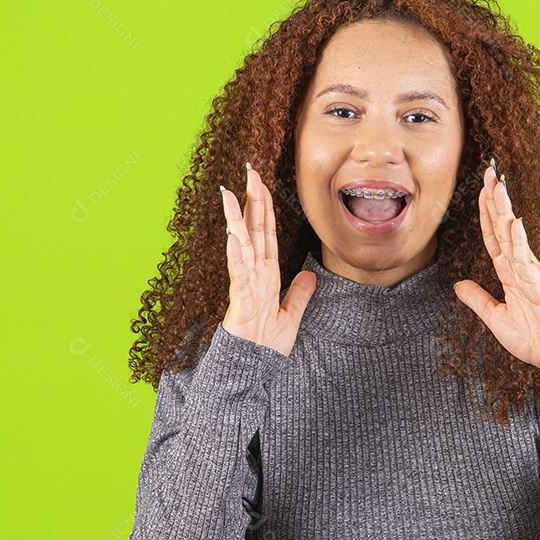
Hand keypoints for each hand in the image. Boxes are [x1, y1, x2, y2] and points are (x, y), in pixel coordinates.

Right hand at [220, 163, 315, 356]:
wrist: (253, 368)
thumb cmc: (266, 345)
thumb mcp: (291, 315)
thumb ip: (299, 294)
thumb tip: (310, 274)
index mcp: (268, 274)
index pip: (267, 233)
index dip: (265, 207)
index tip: (261, 182)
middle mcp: (255, 273)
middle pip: (254, 230)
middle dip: (252, 200)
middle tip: (249, 171)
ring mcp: (246, 284)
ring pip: (241, 244)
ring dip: (236, 218)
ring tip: (229, 193)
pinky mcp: (240, 300)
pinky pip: (238, 272)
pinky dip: (236, 254)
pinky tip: (233, 235)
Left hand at [453, 163, 539, 426]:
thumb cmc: (535, 340)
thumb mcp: (496, 318)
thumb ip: (479, 300)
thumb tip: (458, 286)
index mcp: (511, 273)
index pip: (494, 237)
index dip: (486, 214)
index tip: (481, 189)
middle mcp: (521, 268)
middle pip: (504, 228)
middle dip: (496, 200)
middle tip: (490, 171)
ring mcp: (532, 275)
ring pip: (514, 237)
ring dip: (505, 211)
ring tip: (499, 185)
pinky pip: (526, 261)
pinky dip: (519, 241)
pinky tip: (514, 223)